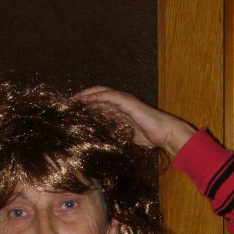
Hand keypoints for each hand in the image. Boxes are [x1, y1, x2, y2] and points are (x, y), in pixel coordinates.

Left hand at [77, 86, 195, 156]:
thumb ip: (114, 133)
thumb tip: (100, 141)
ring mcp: (124, 100)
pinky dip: (97, 97)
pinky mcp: (128, 102)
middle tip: (68, 104)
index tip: (73, 111)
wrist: (164, 133)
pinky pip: (110, 96)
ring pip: (101, 92)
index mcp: (119, 109)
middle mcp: (120, 102)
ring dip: (86, 95)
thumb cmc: (148, 136)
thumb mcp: (125, 135)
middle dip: (82, 98)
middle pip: (97, 95)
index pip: (99, 103)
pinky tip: (87, 100)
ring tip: (73, 100)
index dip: (86, 105)